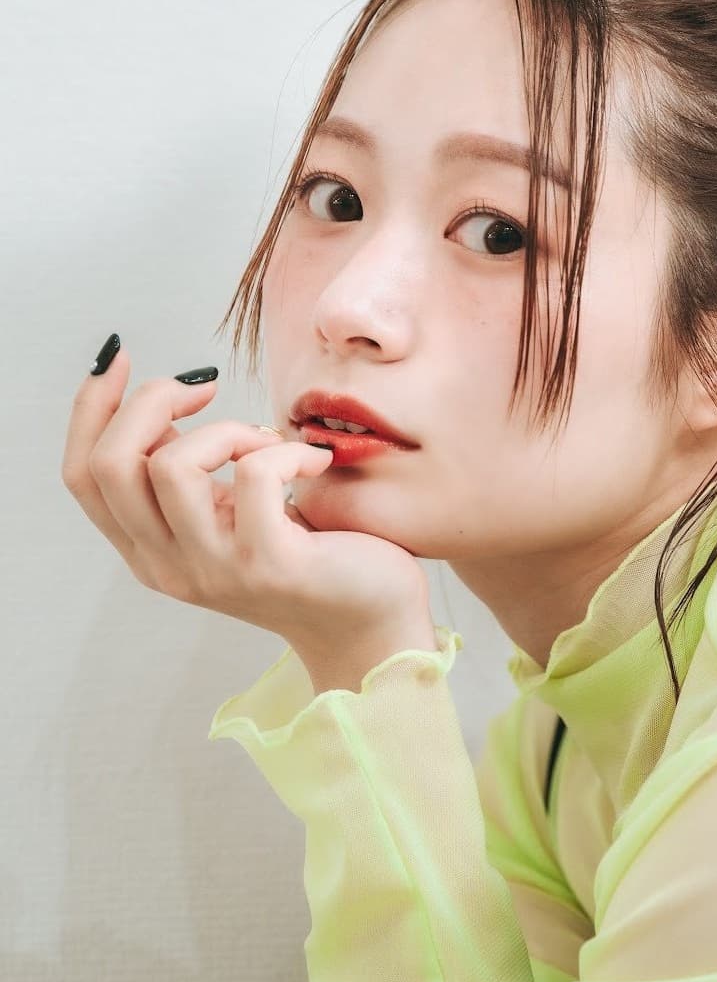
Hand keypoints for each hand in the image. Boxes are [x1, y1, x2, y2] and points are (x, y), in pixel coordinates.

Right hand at [61, 343, 432, 662]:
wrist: (368, 620)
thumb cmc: (308, 554)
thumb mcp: (227, 510)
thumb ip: (186, 471)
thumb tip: (159, 406)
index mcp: (148, 551)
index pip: (82, 475)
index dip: (90, 407)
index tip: (124, 360)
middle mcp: (168, 566)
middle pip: (111, 464)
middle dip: (151, 401)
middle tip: (204, 387)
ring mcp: (215, 569)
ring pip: (170, 466)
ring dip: (223, 429)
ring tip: (266, 440)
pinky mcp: (268, 563)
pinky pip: (253, 474)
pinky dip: (285, 449)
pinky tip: (314, 462)